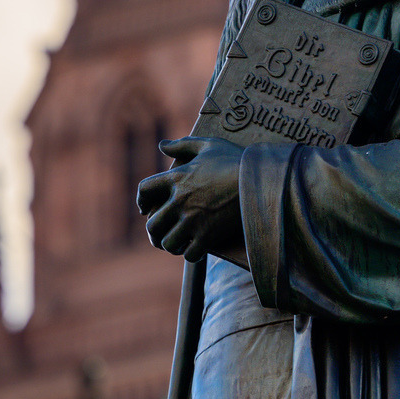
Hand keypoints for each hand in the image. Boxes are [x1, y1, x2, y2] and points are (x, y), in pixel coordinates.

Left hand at [136, 137, 244, 262]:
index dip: (141, 200)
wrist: (259, 180)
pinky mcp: (208, 236)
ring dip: (171, 245)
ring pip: (168, 243)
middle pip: (152, 225)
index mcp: (176, 178)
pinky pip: (189, 254)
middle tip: (159, 235)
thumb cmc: (234, 159)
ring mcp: (192, 221)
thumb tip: (162, 145)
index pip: (144, 190)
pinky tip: (194, 249)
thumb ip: (183, 144)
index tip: (144, 208)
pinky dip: (190, 254)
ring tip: (176, 244)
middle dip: (153, 232)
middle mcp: (179, 201)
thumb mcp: (209, 144)